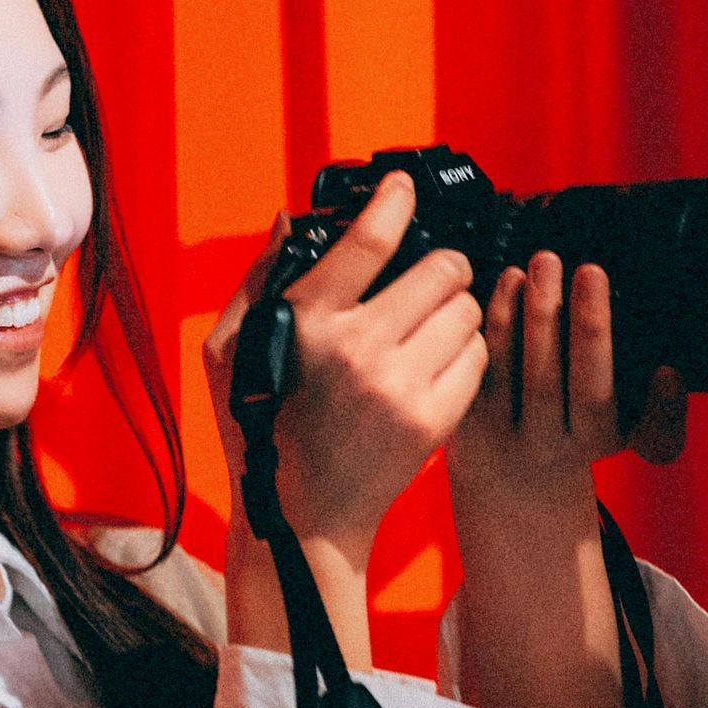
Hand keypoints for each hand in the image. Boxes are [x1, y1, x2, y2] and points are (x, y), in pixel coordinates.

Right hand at [203, 172, 489, 563]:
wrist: (299, 520)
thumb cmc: (258, 431)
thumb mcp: (229, 352)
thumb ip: (258, 280)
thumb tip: (289, 221)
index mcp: (307, 323)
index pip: (368, 240)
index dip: (394, 200)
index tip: (402, 187)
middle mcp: (359, 350)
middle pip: (442, 268)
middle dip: (442, 263)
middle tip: (430, 275)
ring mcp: (401, 388)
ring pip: (468, 310)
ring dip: (455, 308)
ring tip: (429, 326)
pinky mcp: (433, 422)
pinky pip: (478, 357)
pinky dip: (465, 351)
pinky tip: (436, 364)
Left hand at [447, 251, 686, 515]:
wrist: (517, 480)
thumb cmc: (582, 437)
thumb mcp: (632, 437)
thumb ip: (663, 414)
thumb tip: (669, 375)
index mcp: (592, 440)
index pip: (597, 394)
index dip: (597, 340)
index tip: (616, 304)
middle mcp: (544, 440)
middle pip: (547, 379)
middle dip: (558, 317)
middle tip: (571, 266)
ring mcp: (500, 428)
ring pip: (509, 369)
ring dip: (522, 311)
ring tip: (540, 266)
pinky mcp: (466, 414)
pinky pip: (479, 364)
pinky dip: (493, 321)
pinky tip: (509, 282)